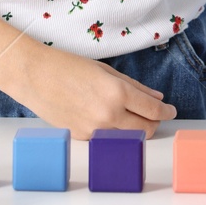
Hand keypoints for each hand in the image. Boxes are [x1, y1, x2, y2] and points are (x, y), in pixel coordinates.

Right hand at [0, 42, 175, 139]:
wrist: (34, 77)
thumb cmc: (69, 67)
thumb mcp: (107, 71)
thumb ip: (135, 87)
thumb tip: (157, 98)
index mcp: (117, 93)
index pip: (153, 111)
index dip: (166, 112)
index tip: (171, 111)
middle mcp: (108, 115)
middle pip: (145, 130)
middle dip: (154, 123)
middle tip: (154, 115)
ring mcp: (95, 129)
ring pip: (127, 137)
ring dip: (135, 128)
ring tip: (133, 116)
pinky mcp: (82, 137)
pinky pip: (107, 137)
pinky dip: (114, 130)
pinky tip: (107, 116)